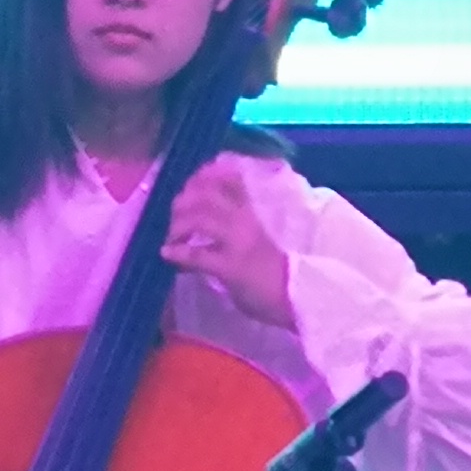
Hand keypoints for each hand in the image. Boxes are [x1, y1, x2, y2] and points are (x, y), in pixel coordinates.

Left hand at [160, 158, 293, 327]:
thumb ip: (246, 224)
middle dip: (184, 199)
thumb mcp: (267, 236)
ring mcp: (236, 241)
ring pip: (198, 218)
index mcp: (256, 211)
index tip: (191, 181)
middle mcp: (244, 220)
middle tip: (175, 212)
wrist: (303, 295)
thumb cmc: (287, 271)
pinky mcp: (229, 266)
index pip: (229, 179)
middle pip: (206, 193)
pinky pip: (196, 254)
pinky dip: (177, 253)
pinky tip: (168, 254)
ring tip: (171, 236)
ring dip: (178, 225)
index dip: (205, 175)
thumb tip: (219, 224)